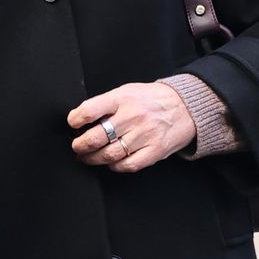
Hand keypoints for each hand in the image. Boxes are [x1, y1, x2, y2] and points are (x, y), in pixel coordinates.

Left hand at [67, 81, 196, 172]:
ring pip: (110, 154)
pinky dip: (114, 166)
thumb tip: (80, 119)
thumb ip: (105, 104)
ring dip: (93, 159)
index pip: (90, 110)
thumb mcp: (126, 92)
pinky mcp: (155, 151)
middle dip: (80, 145)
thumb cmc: (151, 99)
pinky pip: (128, 165)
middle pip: (97, 137)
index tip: (72, 124)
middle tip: (76, 146)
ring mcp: (144, 135)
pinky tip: (109, 162)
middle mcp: (133, 117)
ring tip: (86, 157)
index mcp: (122, 99)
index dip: (75, 120)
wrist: (186, 106)